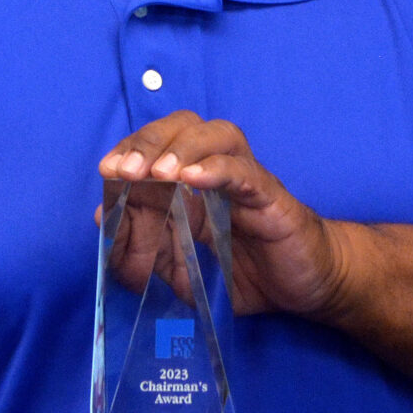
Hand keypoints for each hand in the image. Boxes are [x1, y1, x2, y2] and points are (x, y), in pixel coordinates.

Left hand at [100, 112, 352, 318]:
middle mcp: (219, 168)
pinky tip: (192, 180)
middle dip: (149, 141)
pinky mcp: (272, 197)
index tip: (106, 170)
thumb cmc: (244, 274)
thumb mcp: (181, 272)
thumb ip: (144, 250)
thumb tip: (104, 220)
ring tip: (158, 173)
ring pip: (217, 134)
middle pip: (184, 125)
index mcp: (194, 179)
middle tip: (123, 170)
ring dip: (181, 148)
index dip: (130, 149)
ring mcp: (247, 178)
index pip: (158, 143)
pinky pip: (245, 172)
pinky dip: (217, 169)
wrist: (308, 287)